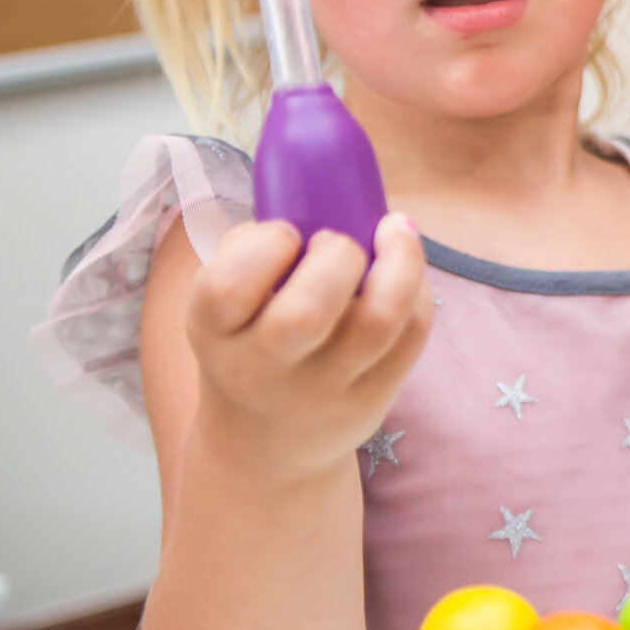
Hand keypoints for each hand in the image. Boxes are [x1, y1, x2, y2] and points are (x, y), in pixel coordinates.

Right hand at [182, 213, 431, 480]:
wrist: (263, 445)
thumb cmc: (248, 344)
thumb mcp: (225, 307)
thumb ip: (254, 249)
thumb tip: (320, 183)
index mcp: (213, 334)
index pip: (227, 288)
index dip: (264, 247)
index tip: (286, 231)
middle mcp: (262, 370)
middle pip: (307, 312)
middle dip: (337, 256)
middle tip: (340, 242)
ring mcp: (322, 392)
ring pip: (377, 321)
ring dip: (399, 263)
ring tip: (395, 232)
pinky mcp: (372, 402)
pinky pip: (411, 334)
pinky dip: (417, 291)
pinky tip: (404, 272)